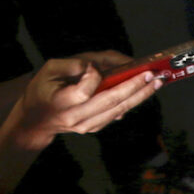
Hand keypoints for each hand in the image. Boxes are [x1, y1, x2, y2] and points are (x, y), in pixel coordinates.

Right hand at [13, 53, 159, 148]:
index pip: (85, 91)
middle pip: (111, 102)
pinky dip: (131, 102)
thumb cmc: (42, 89)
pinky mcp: (95, 128)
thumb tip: (101, 66)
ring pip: (118, 110)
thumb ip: (74, 65)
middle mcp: (77, 117)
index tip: (96, 65)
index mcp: (62, 101)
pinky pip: (116, 114)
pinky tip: (144, 91)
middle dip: (134, 87)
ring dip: (139, 95)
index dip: (94, 77)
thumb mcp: (50, 69)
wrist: (37, 120)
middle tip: (152, 75)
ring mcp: (88, 125)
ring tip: (156, 82)